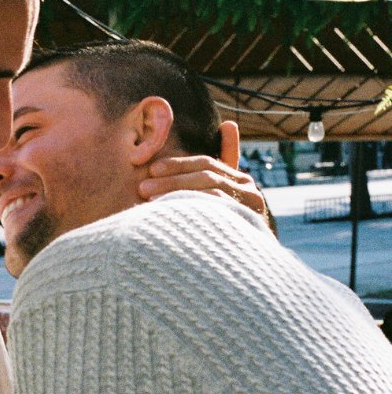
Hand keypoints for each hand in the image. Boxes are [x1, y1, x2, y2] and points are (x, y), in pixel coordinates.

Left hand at [138, 122, 268, 221]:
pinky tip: (167, 213)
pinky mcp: (248, 224)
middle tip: (142, 187)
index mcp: (241, 180)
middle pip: (205, 175)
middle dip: (171, 179)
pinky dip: (189, 207)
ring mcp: (251, 208)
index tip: (152, 169)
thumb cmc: (227, 228)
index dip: (178, 165)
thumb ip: (223, 164)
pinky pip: (215, 210)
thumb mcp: (222, 196)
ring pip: (208, 190)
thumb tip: (228, 124)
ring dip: (174, 192)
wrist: (244, 268)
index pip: (206, 163)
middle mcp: (250, 191)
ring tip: (148, 199)